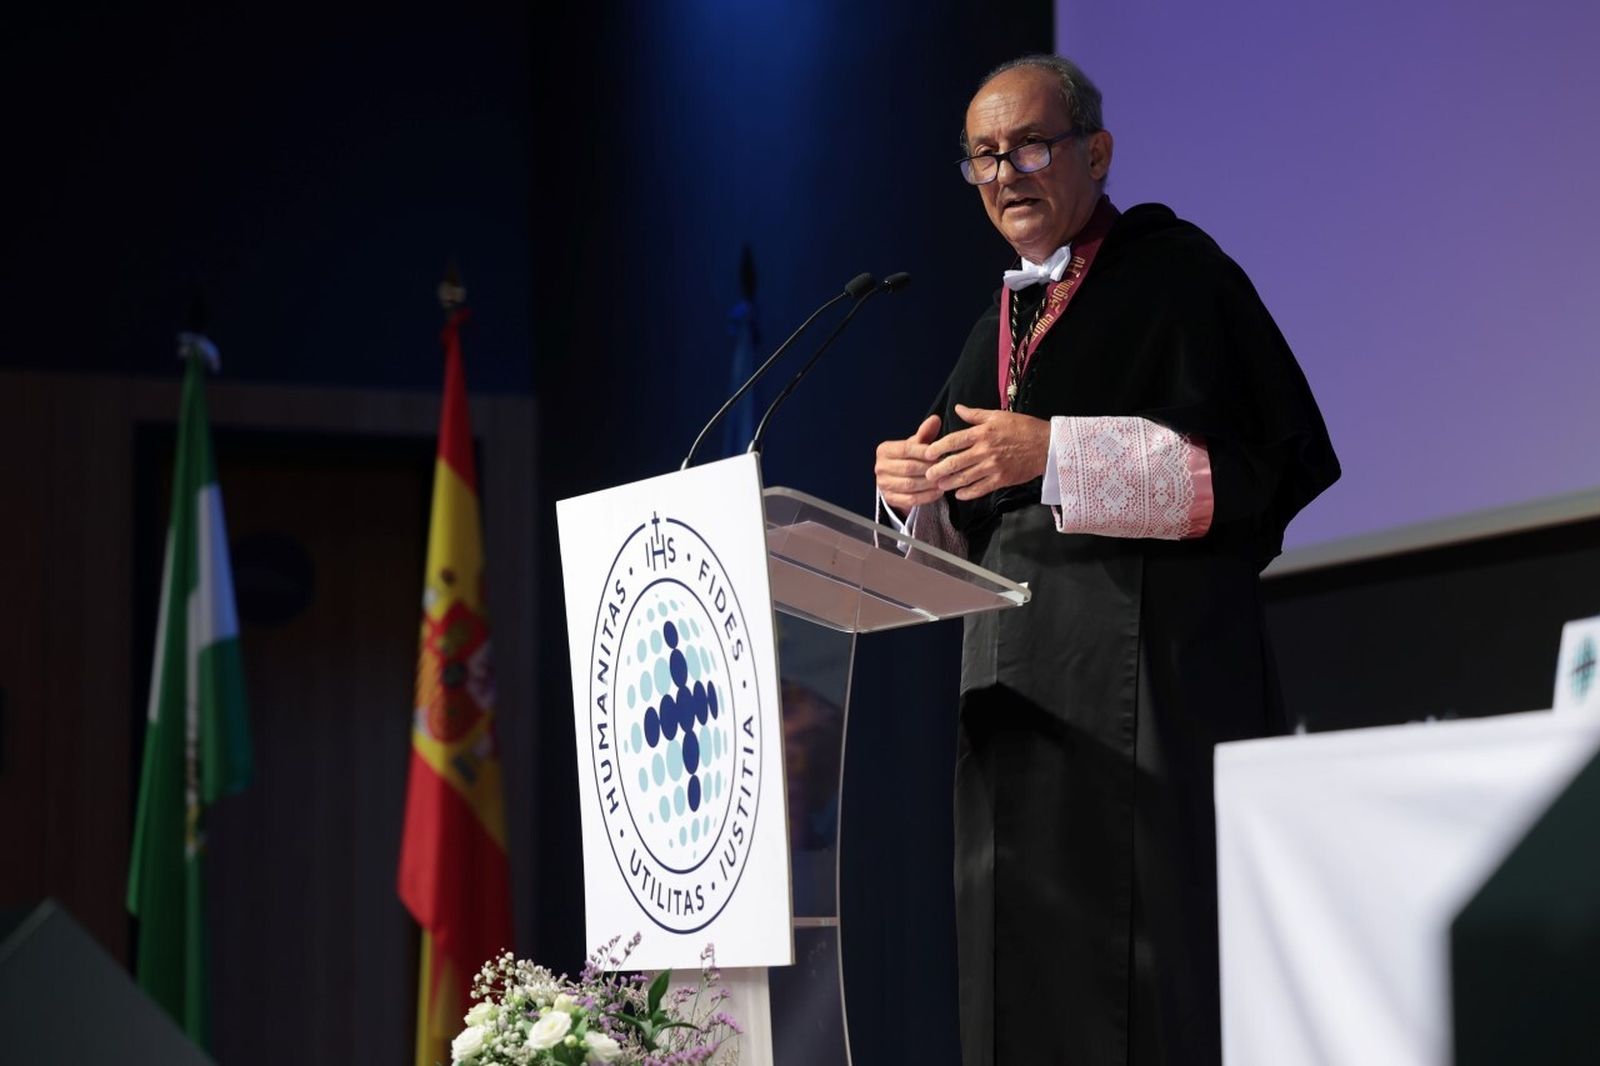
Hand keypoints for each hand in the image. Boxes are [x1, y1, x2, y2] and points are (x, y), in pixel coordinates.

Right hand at [874, 414, 943, 510]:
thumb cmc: (909, 458)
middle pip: (908, 468)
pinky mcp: (889, 499)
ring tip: (945, 480)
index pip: (905, 449)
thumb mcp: (915, 445)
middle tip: (945, 468)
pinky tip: (939, 492)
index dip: (923, 452)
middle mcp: (880, 467)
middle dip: (929, 468)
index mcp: (884, 450)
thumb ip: (925, 433)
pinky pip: (910, 499)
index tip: (940, 453)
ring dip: (929, 483)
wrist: (897, 479)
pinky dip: (926, 496)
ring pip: (909, 485)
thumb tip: (935, 419)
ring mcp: (883, 484)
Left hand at [924, 404, 1050, 500]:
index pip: (953, 441)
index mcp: (982, 433)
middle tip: (928, 475)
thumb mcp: (998, 416)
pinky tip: (959, 494)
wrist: (1046, 445)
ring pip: (965, 477)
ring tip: (940, 485)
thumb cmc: (1022, 428)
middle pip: (955, 462)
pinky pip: (980, 489)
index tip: (926, 453)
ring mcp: (993, 467)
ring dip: (949, 483)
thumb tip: (957, 408)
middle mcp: (985, 450)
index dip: (937, 448)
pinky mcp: (1001, 480)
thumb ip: (975, 415)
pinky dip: (968, 493)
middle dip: (938, 470)